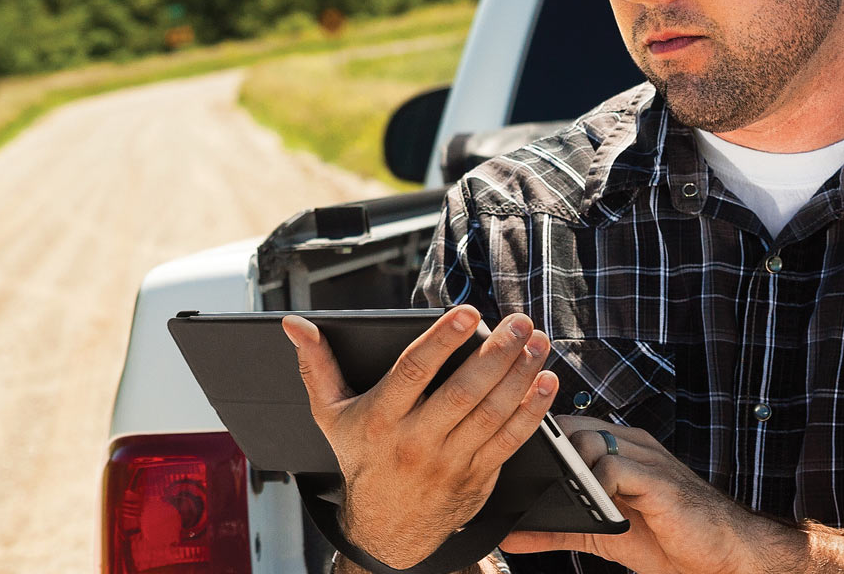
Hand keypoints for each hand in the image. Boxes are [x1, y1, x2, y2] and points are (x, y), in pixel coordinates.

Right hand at [283, 306, 557, 568]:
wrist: (386, 530)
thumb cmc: (362, 459)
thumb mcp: (330, 416)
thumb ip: (317, 366)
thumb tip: (296, 325)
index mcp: (380, 419)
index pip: (414, 372)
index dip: (442, 341)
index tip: (468, 313)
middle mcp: (415, 441)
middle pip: (462, 392)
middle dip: (496, 354)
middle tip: (518, 322)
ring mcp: (450, 461)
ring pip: (491, 413)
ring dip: (520, 375)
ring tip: (537, 343)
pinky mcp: (478, 475)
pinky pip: (510, 440)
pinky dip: (533, 411)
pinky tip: (547, 382)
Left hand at [500, 416, 771, 573]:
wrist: (723, 555)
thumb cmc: (668, 538)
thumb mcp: (600, 534)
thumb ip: (557, 530)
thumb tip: (511, 535)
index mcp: (620, 448)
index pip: (567, 427)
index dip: (539, 441)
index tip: (510, 463)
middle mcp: (632, 444)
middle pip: (571, 427)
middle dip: (545, 452)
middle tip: (521, 481)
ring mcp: (647, 457)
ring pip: (589, 439)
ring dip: (567, 469)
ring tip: (560, 497)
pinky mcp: (658, 480)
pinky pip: (614, 468)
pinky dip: (594, 486)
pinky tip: (593, 507)